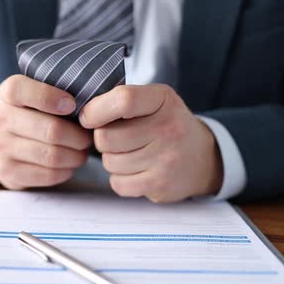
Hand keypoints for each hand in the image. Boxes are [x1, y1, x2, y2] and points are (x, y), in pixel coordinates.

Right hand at [0, 75, 92, 189]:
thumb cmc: (26, 113)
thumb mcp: (30, 93)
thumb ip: (53, 89)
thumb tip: (89, 103)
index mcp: (6, 94)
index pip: (27, 92)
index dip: (54, 98)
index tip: (72, 105)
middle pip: (52, 130)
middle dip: (78, 136)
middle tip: (88, 136)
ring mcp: (1, 148)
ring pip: (53, 155)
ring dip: (76, 155)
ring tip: (82, 151)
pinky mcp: (8, 172)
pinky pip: (48, 175)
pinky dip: (66, 171)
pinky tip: (68, 164)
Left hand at [79, 84, 222, 202]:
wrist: (201, 157)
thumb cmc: (164, 124)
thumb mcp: (151, 100)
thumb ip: (118, 101)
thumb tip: (82, 116)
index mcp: (162, 99)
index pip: (123, 100)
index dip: (95, 110)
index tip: (88, 118)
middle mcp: (168, 128)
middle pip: (106, 137)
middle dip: (102, 139)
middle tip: (117, 138)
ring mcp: (166, 159)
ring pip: (109, 162)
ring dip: (112, 159)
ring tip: (131, 153)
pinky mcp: (161, 185)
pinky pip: (118, 184)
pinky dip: (120, 179)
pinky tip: (135, 170)